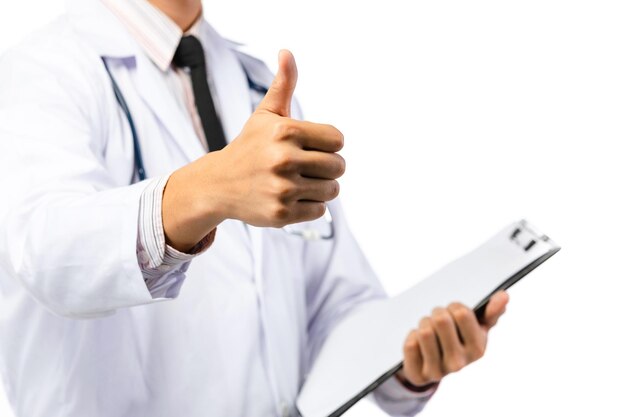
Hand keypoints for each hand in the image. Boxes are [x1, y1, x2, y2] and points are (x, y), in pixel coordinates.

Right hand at [162, 50, 344, 250]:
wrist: (219, 184)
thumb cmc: (249, 146)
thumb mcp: (265, 115)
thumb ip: (283, 85)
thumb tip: (287, 53)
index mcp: (285, 131)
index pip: (338, 140)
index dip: (328, 144)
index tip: (311, 146)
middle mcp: (284, 159)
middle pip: (338, 166)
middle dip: (328, 167)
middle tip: (307, 167)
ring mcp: (282, 189)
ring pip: (332, 190)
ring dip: (321, 187)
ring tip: (299, 182)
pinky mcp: (282, 214)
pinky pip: (320, 210)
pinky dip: (311, 206)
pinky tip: (291, 198)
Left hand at [397, 291, 508, 388]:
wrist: (433, 367)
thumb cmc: (458, 340)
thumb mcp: (477, 328)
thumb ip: (491, 312)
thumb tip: (504, 295)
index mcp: (478, 348)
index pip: (461, 313)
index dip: (454, 306)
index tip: (454, 311)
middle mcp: (460, 363)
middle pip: (441, 319)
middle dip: (437, 312)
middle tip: (438, 319)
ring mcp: (439, 371)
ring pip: (424, 331)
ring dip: (423, 324)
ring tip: (428, 328)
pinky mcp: (420, 374)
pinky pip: (411, 343)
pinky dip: (412, 337)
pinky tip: (419, 343)